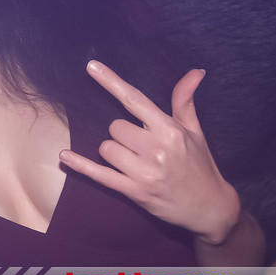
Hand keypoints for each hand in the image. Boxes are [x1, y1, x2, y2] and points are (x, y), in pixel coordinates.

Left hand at [59, 60, 239, 244]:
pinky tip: (64, 156)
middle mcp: (156, 150)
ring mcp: (144, 172)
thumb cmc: (200, 165)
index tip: (91, 66)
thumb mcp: (195, 131)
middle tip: (143, 146)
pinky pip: (100, 175)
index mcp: (169, 130)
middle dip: (123, 134)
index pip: (134, 99)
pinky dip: (81, 166)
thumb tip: (195, 72)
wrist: (211, 208)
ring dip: (115, 152)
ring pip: (107, 148)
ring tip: (138, 161)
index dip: (111, 81)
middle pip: (115, 127)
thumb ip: (185, 100)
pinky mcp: (135, 192)